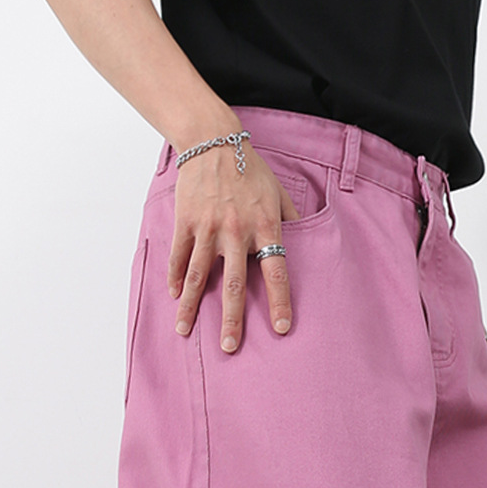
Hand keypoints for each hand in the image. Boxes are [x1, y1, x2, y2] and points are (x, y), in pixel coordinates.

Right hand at [168, 142, 301, 352]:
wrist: (212, 140)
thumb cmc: (250, 168)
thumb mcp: (278, 192)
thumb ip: (292, 220)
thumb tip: (311, 244)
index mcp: (264, 226)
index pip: (276, 272)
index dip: (279, 301)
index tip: (281, 328)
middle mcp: (236, 231)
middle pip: (235, 284)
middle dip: (232, 319)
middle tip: (230, 348)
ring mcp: (208, 227)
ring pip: (199, 276)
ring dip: (192, 307)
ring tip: (184, 332)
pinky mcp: (186, 221)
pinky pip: (179, 255)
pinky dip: (176, 277)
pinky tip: (175, 296)